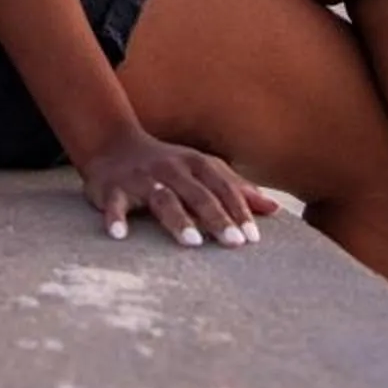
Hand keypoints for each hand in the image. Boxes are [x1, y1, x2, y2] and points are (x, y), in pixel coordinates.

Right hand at [76, 128, 279, 249]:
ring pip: (162, 198)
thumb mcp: (203, 170)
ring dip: (177, 219)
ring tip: (192, 242)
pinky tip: (120, 235)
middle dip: (216, 217)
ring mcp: (141, 177)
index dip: (238, 210)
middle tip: (233, 243)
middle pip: (197, 193)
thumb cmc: (168, 165)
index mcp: (195, 163)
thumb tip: (274, 209)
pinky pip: (114, 203)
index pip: (222, 186)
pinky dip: (116, 217)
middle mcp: (170, 168)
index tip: (253, 237)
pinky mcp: (112, 188)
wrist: (113, 144)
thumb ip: (236, 189)